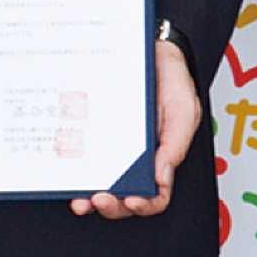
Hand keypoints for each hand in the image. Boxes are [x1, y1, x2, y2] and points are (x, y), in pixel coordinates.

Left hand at [70, 37, 201, 219]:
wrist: (154, 50)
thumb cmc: (174, 80)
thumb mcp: (185, 109)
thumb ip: (176, 144)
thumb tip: (161, 179)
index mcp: (161, 157)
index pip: (155, 195)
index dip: (144, 204)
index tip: (132, 200)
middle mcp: (136, 158)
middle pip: (124, 197)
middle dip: (111, 205)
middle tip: (100, 198)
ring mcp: (114, 148)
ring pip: (101, 183)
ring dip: (89, 197)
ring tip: (80, 198)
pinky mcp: (97, 134)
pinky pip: (85, 157)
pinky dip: (77, 171)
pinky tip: (71, 172)